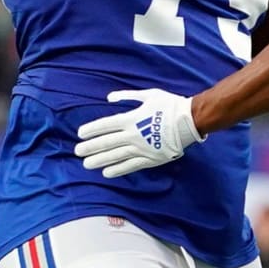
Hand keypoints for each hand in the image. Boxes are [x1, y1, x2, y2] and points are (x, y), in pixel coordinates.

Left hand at [75, 89, 204, 176]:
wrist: (190, 121)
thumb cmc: (170, 105)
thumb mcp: (149, 95)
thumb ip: (128, 96)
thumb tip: (109, 98)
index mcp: (131, 119)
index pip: (104, 125)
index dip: (90, 130)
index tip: (80, 134)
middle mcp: (133, 135)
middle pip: (106, 143)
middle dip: (89, 147)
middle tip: (77, 151)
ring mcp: (141, 148)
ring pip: (114, 156)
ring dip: (98, 160)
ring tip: (86, 164)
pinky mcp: (150, 159)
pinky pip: (130, 166)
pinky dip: (117, 170)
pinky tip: (106, 173)